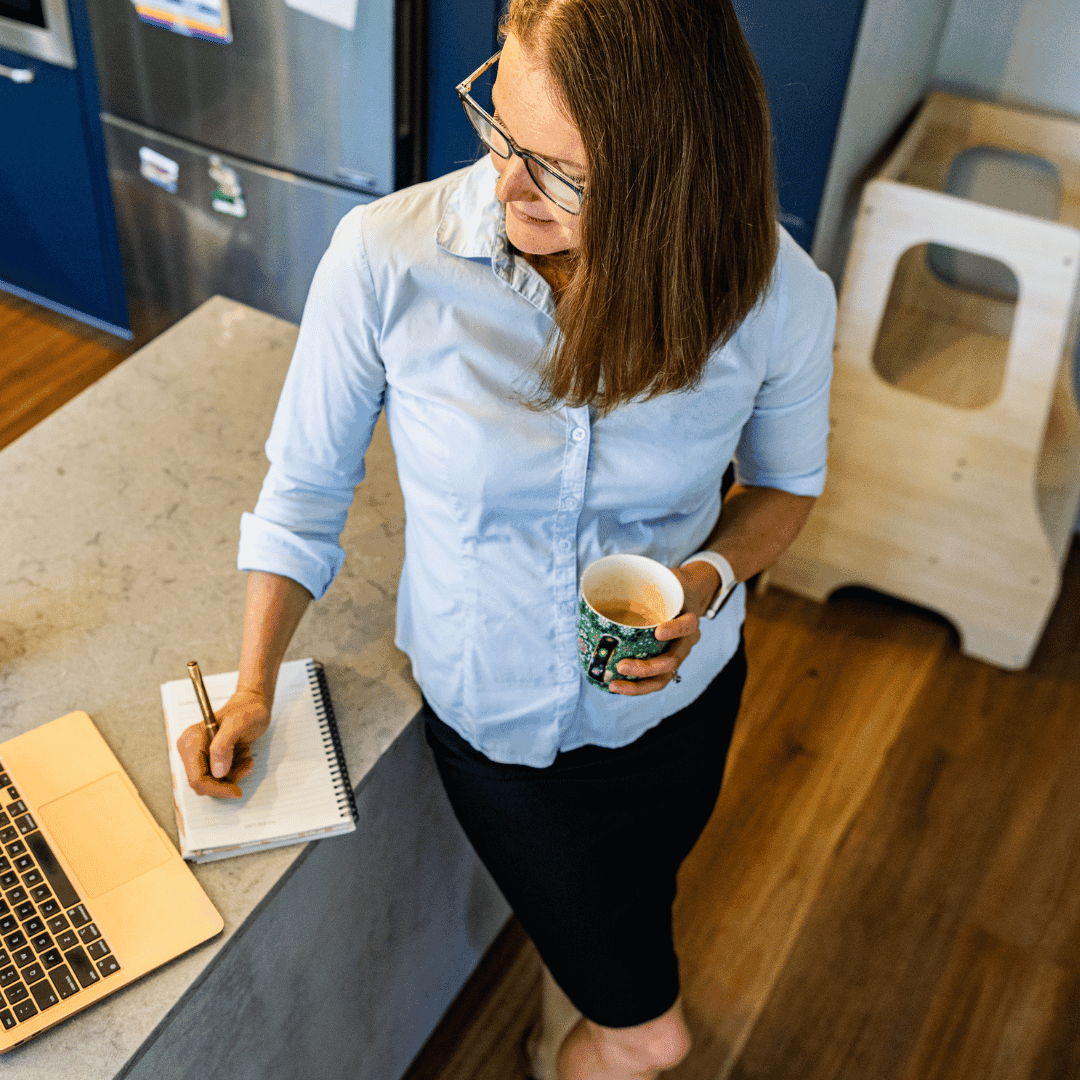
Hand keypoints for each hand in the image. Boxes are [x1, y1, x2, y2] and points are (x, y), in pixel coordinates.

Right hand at [176, 687, 271, 798]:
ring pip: (212, 781)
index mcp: (191, 741)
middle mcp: (190, 748)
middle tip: (245, 765)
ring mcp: (198, 754)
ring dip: (233, 773)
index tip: (236, 790)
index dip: (216, 789)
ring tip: (245, 755)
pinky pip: (218, 775)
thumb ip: (224, 746)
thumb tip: (217, 772)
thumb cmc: (247, 709)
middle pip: (203, 783)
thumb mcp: (238, 723)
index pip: (197, 779)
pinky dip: (234, 770)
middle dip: (226, 781)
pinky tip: (243, 756)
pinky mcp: (207, 757)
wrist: (253, 704)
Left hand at [607, 561, 721, 695]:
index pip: (687, 625)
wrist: (690, 596)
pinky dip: (636, 686)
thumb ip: (654, 576)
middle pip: (672, 661)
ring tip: (614, 685)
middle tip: (622, 665)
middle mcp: (686, 642)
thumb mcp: (669, 576)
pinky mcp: (665, 663)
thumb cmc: (675, 586)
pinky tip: (614, 686)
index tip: (659, 630)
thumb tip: (620, 566)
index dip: (675, 629)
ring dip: (639, 685)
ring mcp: (676, 655)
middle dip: (647, 667)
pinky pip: (654, 680)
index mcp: (690, 619)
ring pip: (663, 678)